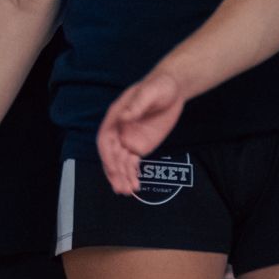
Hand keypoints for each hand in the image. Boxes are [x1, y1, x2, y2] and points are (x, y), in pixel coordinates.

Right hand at [97, 69, 186, 196]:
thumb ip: (137, 104)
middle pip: (111, 155)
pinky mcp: (140, 146)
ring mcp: (128, 139)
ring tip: (129, 192)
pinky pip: (132, 162)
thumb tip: (125, 117)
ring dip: (123, 177)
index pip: (105, 140)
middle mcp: (118, 130)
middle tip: (122, 188)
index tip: (114, 169)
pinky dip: (132, 174)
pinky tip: (134, 185)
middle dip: (115, 172)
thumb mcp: (149, 92)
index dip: (107, 156)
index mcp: (115, 117)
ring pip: (121, 162)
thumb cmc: (159, 86)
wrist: (173, 89)